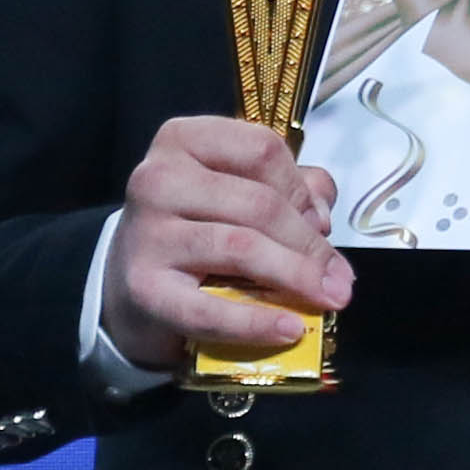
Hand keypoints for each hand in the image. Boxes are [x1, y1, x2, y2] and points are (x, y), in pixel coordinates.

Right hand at [101, 116, 345, 371]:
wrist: (128, 282)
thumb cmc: (193, 229)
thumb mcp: (235, 192)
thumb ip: (286, 188)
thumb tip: (322, 212)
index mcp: (184, 140)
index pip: (262, 151)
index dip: (301, 189)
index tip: (320, 222)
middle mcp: (158, 178)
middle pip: (258, 203)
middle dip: (310, 244)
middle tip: (341, 279)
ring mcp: (148, 233)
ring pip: (241, 247)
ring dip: (295, 276)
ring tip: (329, 299)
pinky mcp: (144, 288)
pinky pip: (210, 309)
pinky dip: (257, 322)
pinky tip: (290, 329)